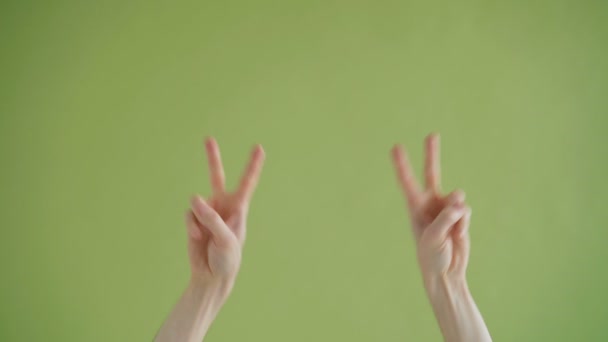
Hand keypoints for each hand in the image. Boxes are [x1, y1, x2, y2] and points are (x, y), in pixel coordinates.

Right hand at [186, 137, 264, 287]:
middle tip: (208, 138)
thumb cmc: (227, 258)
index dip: (253, 165)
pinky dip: (191, 226)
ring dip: (199, 218)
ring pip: (196, 202)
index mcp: (239, 208)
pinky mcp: (194, 220)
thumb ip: (211, 218)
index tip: (259, 148)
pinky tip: (197, 238)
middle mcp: (223, 206)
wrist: (211, 275)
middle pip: (217, 176)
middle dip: (212, 158)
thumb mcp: (225, 239)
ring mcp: (207, 212)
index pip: (247, 183)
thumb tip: (194, 198)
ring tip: (204, 235)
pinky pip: (188, 214)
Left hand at [391, 133, 470, 281]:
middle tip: (432, 134)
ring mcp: (446, 208)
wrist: (446, 271)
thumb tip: (461, 201)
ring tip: (452, 231)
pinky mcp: (460, 216)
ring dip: (456, 213)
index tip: (395, 148)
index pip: (407, 182)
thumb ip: (446, 216)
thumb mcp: (434, 236)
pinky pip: (466, 211)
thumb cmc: (431, 255)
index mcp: (415, 208)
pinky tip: (458, 235)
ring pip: (457, 197)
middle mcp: (430, 203)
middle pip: (432, 173)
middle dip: (432, 154)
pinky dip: (464, 223)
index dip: (402, 165)